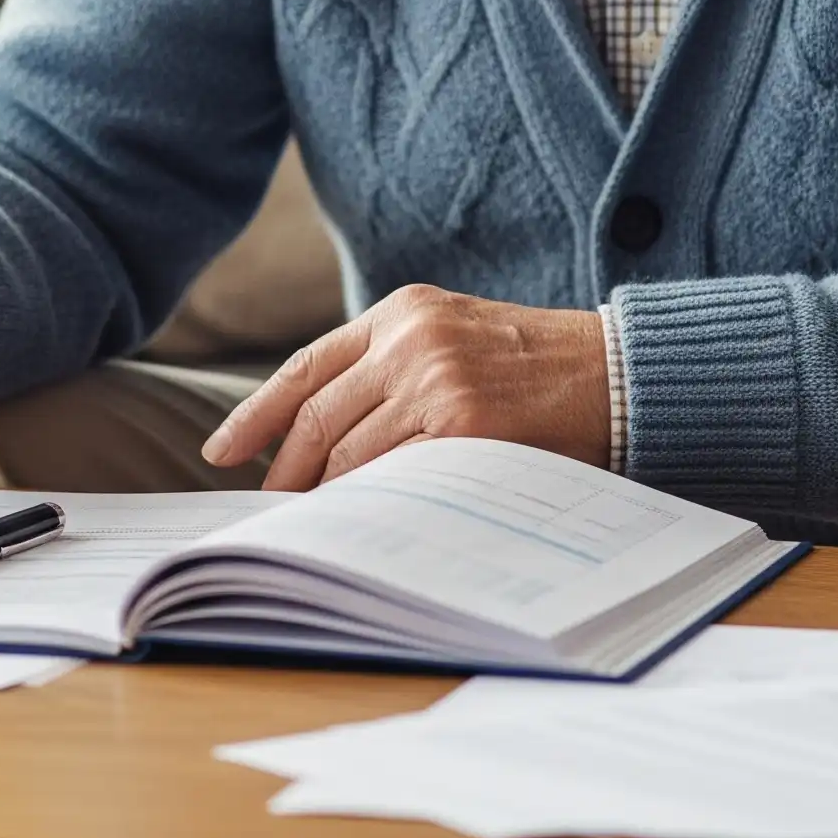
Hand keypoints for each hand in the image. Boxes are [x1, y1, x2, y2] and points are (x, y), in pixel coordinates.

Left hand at [202, 284, 609, 489]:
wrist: (617, 373)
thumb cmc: (538, 369)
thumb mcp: (456, 340)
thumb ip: (394, 369)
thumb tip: (321, 437)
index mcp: (403, 311)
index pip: (309, 365)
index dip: (258, 413)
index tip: (220, 451)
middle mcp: (410, 337)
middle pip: (317, 415)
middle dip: (286, 469)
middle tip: (272, 510)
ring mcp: (434, 379)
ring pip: (347, 452)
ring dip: (326, 496)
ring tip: (318, 526)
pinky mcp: (462, 423)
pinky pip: (393, 477)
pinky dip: (372, 505)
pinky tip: (364, 525)